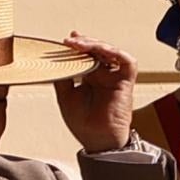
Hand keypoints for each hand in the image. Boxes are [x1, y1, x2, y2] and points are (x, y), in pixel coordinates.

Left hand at [53, 30, 141, 152]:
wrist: (96, 139)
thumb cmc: (82, 122)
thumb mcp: (65, 95)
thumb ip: (62, 77)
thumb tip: (52, 62)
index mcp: (90, 78)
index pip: (86, 55)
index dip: (78, 45)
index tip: (66, 39)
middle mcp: (104, 75)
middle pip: (97, 50)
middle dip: (84, 43)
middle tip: (69, 41)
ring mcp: (115, 78)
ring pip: (111, 52)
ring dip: (96, 45)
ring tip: (80, 44)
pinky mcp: (126, 82)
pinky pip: (127, 62)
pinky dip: (115, 53)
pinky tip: (101, 51)